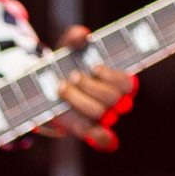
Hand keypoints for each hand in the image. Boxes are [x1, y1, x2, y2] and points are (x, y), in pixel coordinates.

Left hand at [38, 25, 136, 151]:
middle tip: (72, 76)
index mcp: (116, 81)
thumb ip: (75, 37)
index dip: (113, 76)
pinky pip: (104, 140)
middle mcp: (114, 101)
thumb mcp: (67, 48)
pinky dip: (102, 138)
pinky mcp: (88, 129)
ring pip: (100, 113)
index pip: (128, 83)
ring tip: (62, 87)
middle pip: (113, 99)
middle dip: (89, 86)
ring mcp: (103, 117)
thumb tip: (83, 35)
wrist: (46, 85)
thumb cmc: (65, 65)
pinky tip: (93, 132)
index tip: (94, 67)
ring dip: (78, 99)